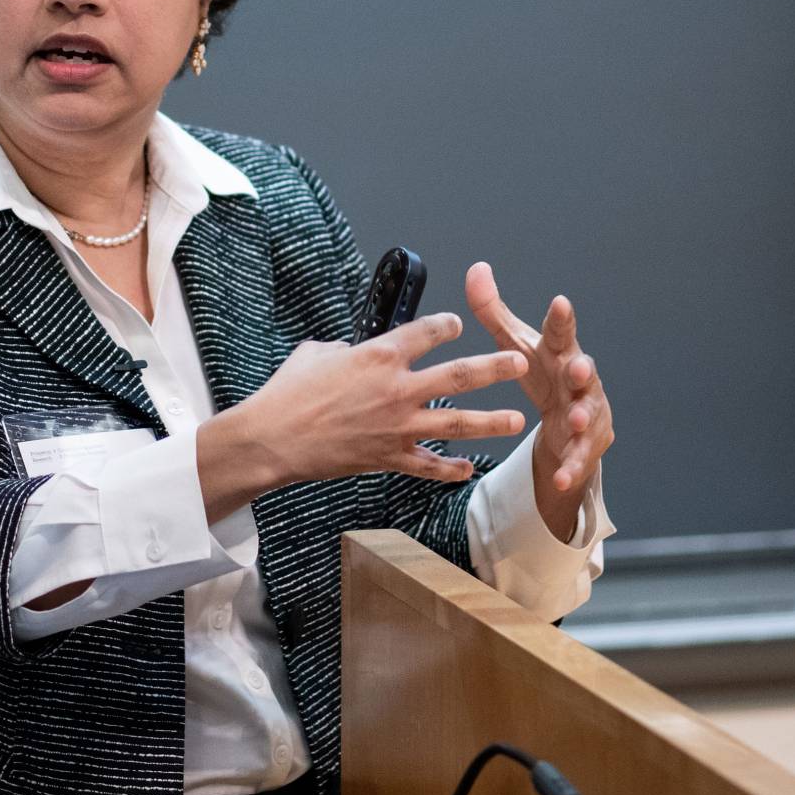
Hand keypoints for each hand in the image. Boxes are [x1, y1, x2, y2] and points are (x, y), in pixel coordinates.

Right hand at [196, 313, 526, 518]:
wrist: (273, 439)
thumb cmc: (288, 393)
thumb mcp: (315, 353)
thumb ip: (343, 348)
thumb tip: (352, 350)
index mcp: (380, 355)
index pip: (427, 332)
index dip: (446, 326)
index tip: (458, 325)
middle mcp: (397, 388)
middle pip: (459, 375)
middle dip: (495, 368)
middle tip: (520, 363)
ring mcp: (398, 426)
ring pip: (457, 423)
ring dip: (490, 422)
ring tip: (517, 420)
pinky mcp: (390, 458)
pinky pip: (429, 466)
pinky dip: (450, 469)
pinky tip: (470, 468)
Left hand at [465, 262, 612, 531]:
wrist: (566, 420)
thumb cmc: (542, 373)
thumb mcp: (515, 344)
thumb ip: (494, 310)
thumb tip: (476, 270)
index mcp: (560, 353)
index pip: (561, 332)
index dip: (561, 318)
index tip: (559, 303)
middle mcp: (579, 380)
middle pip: (584, 371)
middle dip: (583, 369)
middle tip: (579, 368)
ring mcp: (588, 412)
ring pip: (588, 414)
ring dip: (582, 417)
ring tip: (573, 421)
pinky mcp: (589, 444)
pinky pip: (580, 456)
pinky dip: (571, 466)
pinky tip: (561, 475)